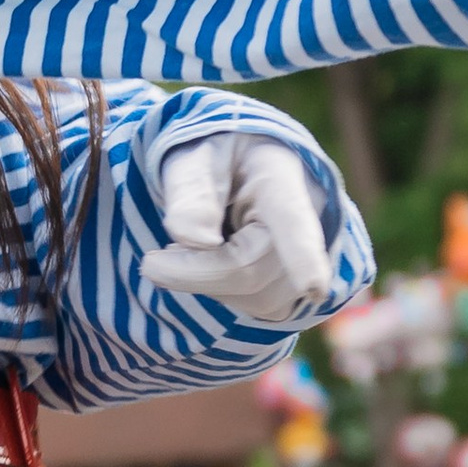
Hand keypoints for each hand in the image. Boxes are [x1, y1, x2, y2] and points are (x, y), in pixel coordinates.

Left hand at [141, 134, 332, 324]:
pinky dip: (226, 292)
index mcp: (280, 176)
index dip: (304, 256)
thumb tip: (196, 240)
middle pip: (251, 271)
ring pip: (256, 297)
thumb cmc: (216, 158)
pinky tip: (218, 263)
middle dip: (194, 273)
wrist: (240, 166)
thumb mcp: (193, 158)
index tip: (314, 287)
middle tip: (153, 262)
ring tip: (199, 246)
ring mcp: (313, 257)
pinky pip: (260, 308)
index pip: (292, 219)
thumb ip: (190, 191)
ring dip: (209, 282)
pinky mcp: (300, 287)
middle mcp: (312, 218)